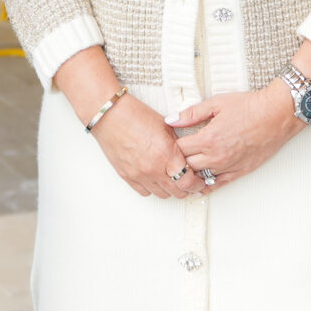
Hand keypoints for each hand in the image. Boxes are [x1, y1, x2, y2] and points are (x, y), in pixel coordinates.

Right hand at [57, 50, 200, 199]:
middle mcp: (153, 169)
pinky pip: (145, 192)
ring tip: (172, 178)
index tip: (200, 180)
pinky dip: (153, 188)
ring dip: (170, 188)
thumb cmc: (135, 115)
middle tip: (189, 180)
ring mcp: (139, 175)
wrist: (109, 115)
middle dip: (187, 188)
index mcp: (166, 154)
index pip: (189, 181)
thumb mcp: (166, 127)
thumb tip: (188, 156)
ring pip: (162, 195)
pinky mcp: (127, 176)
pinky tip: (155, 178)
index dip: (197, 183)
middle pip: (178, 192)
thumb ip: (178, 145)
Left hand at [165, 83, 302, 190]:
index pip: (178, 150)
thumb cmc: (250, 107)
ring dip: (191, 173)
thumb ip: (191, 113)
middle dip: (178, 161)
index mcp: (208, 138)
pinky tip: (199, 184)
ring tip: (185, 168)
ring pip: (199, 177)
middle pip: (186, 166)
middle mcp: (217, 156)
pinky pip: (217, 185)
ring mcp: (229, 166)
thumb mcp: (216, 103)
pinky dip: (206, 185)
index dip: (171, 146)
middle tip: (175, 156)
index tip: (170, 142)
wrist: (276, 114)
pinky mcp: (240, 171)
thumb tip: (171, 119)